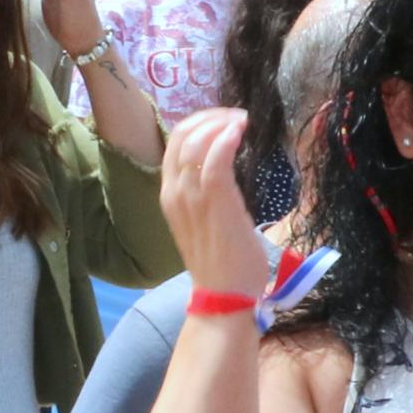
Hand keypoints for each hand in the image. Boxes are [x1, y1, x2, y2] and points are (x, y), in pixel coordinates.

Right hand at [159, 109, 273, 299]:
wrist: (223, 295)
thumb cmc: (223, 261)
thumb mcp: (208, 220)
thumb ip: (209, 195)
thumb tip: (223, 171)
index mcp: (170, 194)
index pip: (175, 143)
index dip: (199, 124)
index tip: (224, 120)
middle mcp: (175, 191)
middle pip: (182, 136)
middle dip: (210, 118)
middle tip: (236, 116)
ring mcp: (192, 197)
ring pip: (196, 143)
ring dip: (220, 124)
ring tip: (241, 120)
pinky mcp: (215, 203)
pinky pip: (214, 160)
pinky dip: (225, 140)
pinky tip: (239, 131)